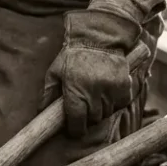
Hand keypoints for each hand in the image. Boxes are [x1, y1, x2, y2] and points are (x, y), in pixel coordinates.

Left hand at [42, 10, 146, 137]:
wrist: (98, 37)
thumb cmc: (73, 55)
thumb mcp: (55, 72)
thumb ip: (49, 93)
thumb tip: (42, 112)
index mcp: (75, 91)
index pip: (77, 122)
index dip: (75, 129)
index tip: (74, 129)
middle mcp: (94, 93)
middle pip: (93, 119)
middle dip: (88, 118)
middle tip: (84, 107)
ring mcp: (111, 91)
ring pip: (107, 113)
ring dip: (101, 109)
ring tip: (95, 96)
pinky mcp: (125, 87)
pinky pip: (120, 104)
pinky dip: (114, 102)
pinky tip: (107, 91)